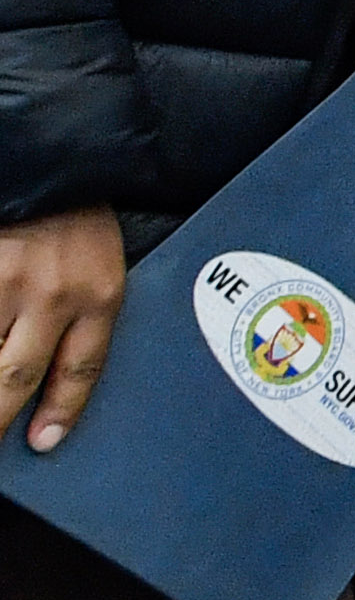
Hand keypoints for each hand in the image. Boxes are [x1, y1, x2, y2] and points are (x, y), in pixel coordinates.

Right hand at [0, 205, 125, 452]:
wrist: (51, 155)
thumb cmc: (75, 213)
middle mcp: (53, 292)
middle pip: (16, 376)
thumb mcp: (100, 260)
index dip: (60, 412)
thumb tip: (57, 370)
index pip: (80, 369)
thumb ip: (84, 312)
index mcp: (100, 293)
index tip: (43, 443)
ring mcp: (5, 280)